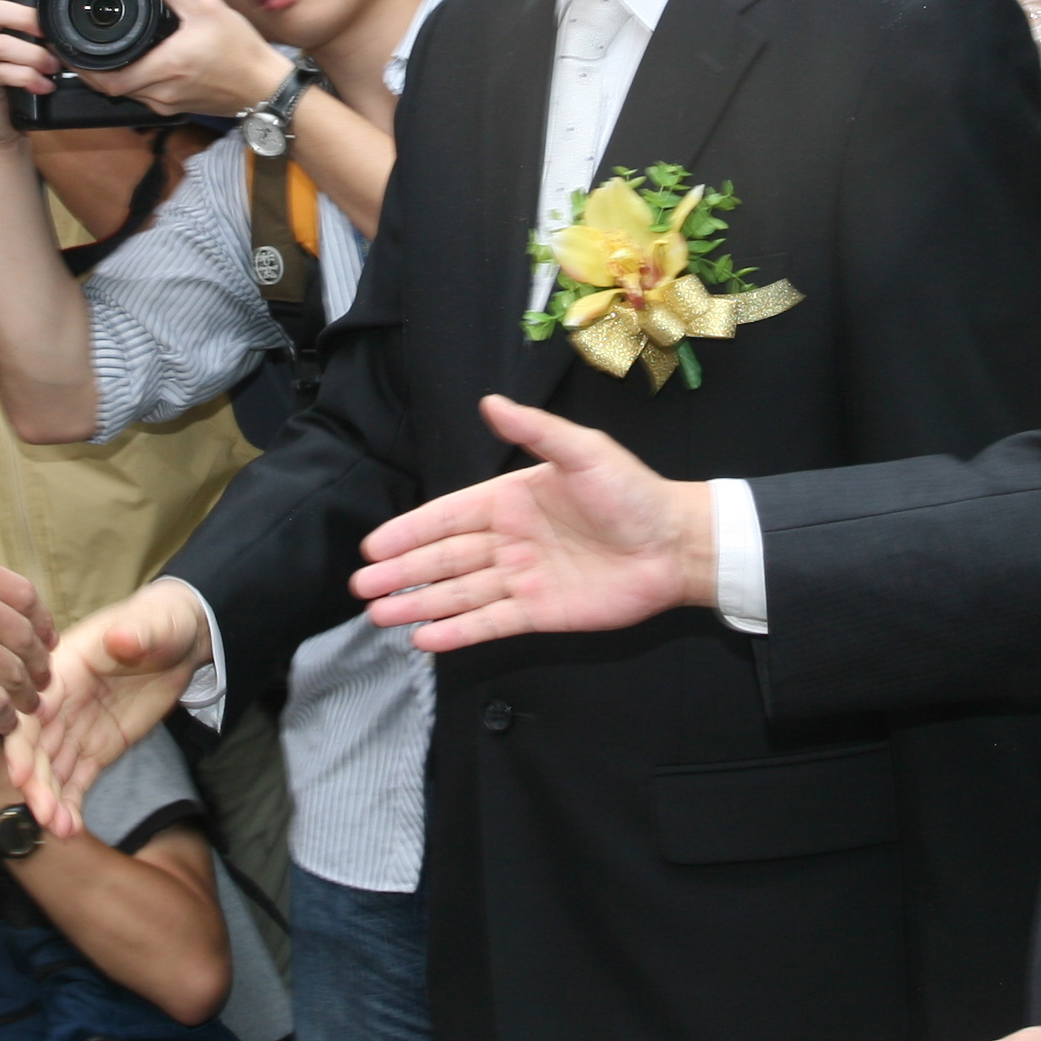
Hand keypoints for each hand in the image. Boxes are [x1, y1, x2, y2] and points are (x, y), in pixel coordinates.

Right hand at [0, 0, 50, 146]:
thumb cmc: (14, 78)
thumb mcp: (25, 46)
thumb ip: (34, 25)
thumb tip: (66, 5)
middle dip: (26, 17)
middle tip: (49, 32)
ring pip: (0, 44)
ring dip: (33, 54)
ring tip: (53, 66)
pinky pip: (2, 73)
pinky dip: (28, 77)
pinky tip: (43, 85)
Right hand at [0, 491, 50, 727]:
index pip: (24, 593)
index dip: (42, 621)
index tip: (45, 638)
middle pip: (25, 634)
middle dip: (40, 660)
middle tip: (43, 677)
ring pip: (15, 670)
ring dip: (28, 691)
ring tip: (29, 703)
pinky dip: (6, 715)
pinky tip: (5, 722)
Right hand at [18, 580, 207, 837]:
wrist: (182, 639)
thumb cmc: (161, 623)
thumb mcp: (152, 625)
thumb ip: (134, 633)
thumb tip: (121, 638)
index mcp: (62, 669)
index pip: (33, 711)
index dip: (22, 743)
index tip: (20, 776)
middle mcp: (61, 703)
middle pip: (38, 748)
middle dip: (37, 784)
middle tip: (45, 818)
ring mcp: (77, 729)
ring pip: (54, 771)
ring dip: (52, 801)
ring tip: (60, 832)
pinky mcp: (97, 748)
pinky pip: (77, 780)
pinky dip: (71, 804)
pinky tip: (69, 830)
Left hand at [89, 0, 289, 119]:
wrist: (266, 85)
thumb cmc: (242, 51)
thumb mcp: (206, 8)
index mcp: (166, 67)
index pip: (108, 80)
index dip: (82, 69)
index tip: (69, 52)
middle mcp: (162, 92)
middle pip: (111, 89)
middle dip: (92, 71)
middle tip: (79, 50)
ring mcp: (168, 104)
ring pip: (127, 94)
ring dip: (112, 76)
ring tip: (101, 53)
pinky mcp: (176, 108)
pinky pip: (144, 97)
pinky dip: (132, 82)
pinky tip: (133, 63)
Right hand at [353, 395, 708, 648]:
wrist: (677, 544)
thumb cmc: (634, 493)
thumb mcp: (584, 452)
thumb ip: (535, 430)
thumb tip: (491, 402)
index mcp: (511, 500)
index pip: (447, 517)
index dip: (409, 532)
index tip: (374, 546)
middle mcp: (509, 541)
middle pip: (444, 559)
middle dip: (401, 573)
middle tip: (363, 588)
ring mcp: (523, 579)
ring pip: (459, 594)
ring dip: (419, 604)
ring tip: (380, 615)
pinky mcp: (541, 613)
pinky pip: (490, 622)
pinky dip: (458, 632)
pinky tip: (426, 638)